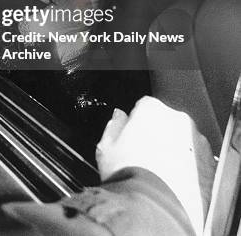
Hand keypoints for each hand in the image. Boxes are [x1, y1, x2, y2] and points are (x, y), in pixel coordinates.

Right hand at [95, 97, 215, 235]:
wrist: (155, 209)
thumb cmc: (128, 175)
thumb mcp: (106, 148)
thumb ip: (114, 125)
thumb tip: (119, 116)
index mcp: (151, 109)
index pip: (144, 107)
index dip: (136, 124)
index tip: (132, 139)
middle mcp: (178, 119)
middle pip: (166, 122)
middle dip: (158, 137)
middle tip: (145, 160)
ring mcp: (197, 141)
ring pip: (184, 142)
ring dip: (175, 152)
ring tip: (160, 176)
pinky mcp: (210, 163)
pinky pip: (198, 162)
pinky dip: (190, 170)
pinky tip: (174, 185)